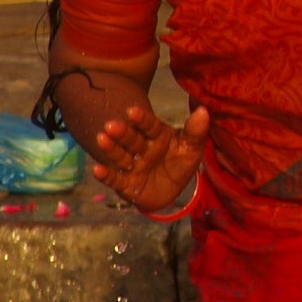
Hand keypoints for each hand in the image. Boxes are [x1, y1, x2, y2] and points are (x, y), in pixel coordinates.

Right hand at [90, 100, 208, 211]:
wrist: (172, 190)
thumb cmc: (180, 163)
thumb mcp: (192, 149)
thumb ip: (196, 132)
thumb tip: (204, 111)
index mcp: (157, 136)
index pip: (149, 126)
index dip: (141, 119)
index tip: (132, 111)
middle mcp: (141, 148)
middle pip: (132, 139)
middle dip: (122, 133)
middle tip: (111, 125)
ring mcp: (132, 165)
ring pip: (120, 156)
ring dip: (111, 148)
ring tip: (101, 139)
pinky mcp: (125, 183)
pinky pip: (114, 179)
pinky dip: (105, 175)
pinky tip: (96, 169)